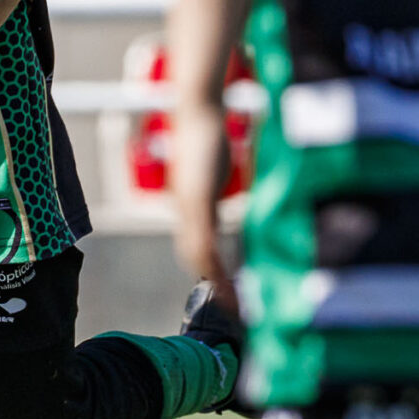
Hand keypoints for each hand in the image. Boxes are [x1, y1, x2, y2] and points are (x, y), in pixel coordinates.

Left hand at [169, 103, 238, 313]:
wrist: (195, 110)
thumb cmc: (204, 134)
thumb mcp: (210, 169)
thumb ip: (212, 189)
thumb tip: (218, 202)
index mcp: (188, 204)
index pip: (193, 244)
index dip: (206, 268)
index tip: (222, 287)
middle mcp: (184, 208)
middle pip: (192, 255)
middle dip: (212, 282)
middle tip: (230, 307)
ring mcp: (189, 205)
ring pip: (197, 254)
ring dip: (216, 281)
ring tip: (233, 304)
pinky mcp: (197, 199)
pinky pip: (204, 240)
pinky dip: (214, 263)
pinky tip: (225, 280)